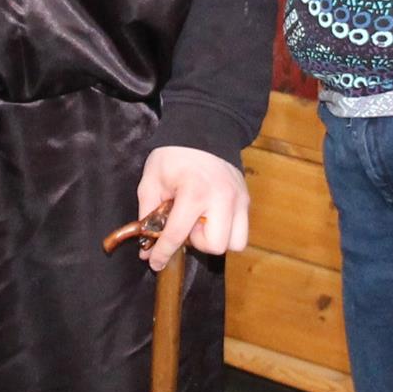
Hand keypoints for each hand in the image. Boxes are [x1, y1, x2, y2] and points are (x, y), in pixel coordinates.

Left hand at [136, 146, 248, 270]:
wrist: (202, 129)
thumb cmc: (174, 155)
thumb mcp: (151, 181)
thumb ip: (148, 214)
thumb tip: (146, 247)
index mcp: (194, 192)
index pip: (178, 235)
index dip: (163, 253)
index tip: (155, 262)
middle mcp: (221, 198)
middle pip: (214, 246)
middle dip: (197, 242)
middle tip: (187, 225)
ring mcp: (238, 199)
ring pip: (234, 243)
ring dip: (215, 239)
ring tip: (202, 221)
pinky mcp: (246, 199)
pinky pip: (242, 232)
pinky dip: (228, 232)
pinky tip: (212, 217)